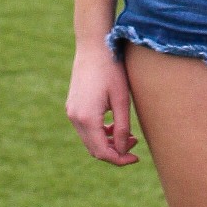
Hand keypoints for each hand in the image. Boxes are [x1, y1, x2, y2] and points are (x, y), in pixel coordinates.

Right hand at [65, 43, 138, 164]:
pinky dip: (100, 133)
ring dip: (108, 142)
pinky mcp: (73, 106)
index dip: (119, 159)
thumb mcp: (121, 100)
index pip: (102, 152)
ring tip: (130, 136)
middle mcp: (75, 118)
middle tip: (135, 145)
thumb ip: (122, 128)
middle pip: (94, 149)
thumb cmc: (111, 70)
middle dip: (115, 151)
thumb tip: (123, 150)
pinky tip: (115, 126)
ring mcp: (71, 112)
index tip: (136, 158)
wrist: (93, 46)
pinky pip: (86, 129)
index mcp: (87, 118)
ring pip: (90, 140)